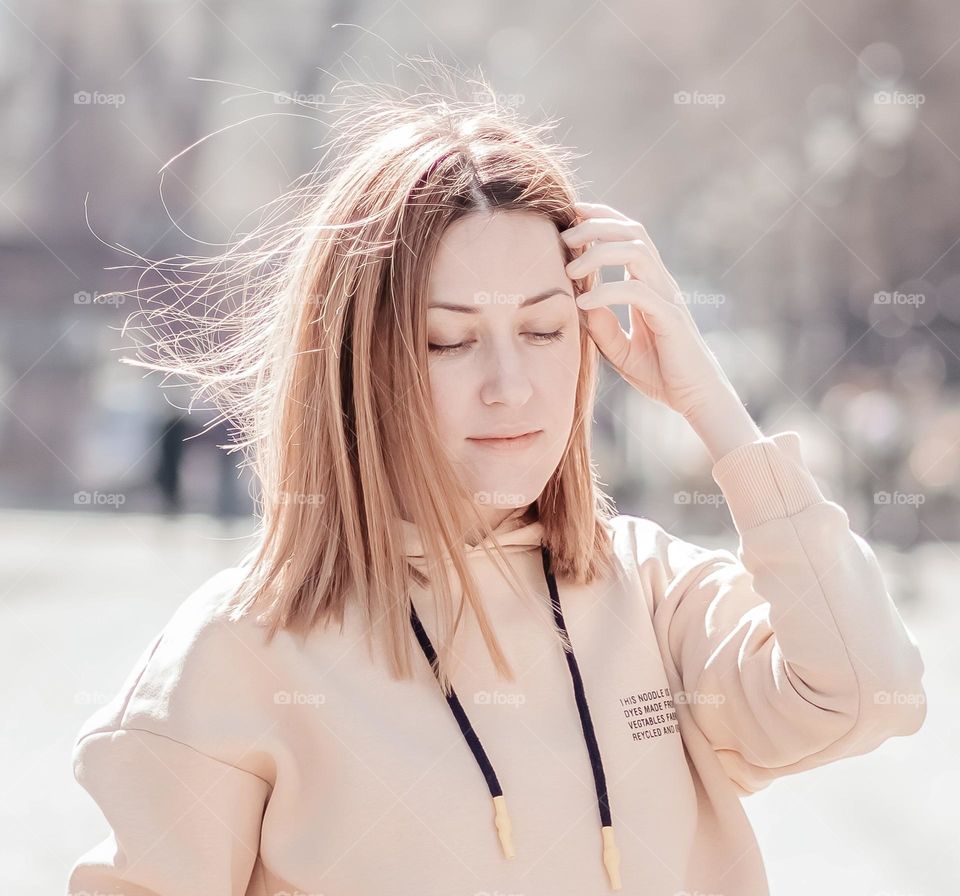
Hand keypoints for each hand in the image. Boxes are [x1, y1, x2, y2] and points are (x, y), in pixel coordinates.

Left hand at [561, 200, 738, 422]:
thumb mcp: (620, 349)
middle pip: (633, 232)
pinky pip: (637, 292)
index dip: (602, 218)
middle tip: (565, 236)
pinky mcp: (670, 319)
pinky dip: (607, 292)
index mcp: (650, 284)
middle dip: (596, 225)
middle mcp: (661, 283)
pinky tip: (583, 302)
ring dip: (599, 252)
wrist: (694, 400)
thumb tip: (581, 302)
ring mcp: (668, 298)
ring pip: (637, 252)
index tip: (571, 215)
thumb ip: (602, 326)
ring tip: (570, 268)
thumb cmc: (661, 374)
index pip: (629, 236)